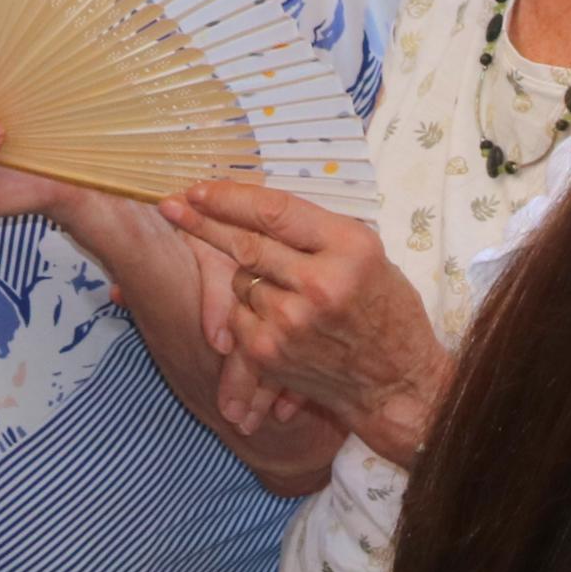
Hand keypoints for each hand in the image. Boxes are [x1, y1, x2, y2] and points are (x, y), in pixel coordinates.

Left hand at [164, 183, 447, 466]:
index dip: (230, 196)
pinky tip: (277, 317)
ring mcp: (292, 323)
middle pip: (245, 243)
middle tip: (173, 204)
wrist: (398, 383)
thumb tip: (249, 201)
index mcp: (349, 248)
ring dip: (247, 276)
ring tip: (282, 288)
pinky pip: (238, 316)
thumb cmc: (386, 310)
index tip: (199, 188)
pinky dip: (248, 311)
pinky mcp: (272, 354)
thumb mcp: (366, 253)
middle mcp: (320, 284)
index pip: (275, 210)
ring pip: (241, 280)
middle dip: (203, 222)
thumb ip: (315, 230)